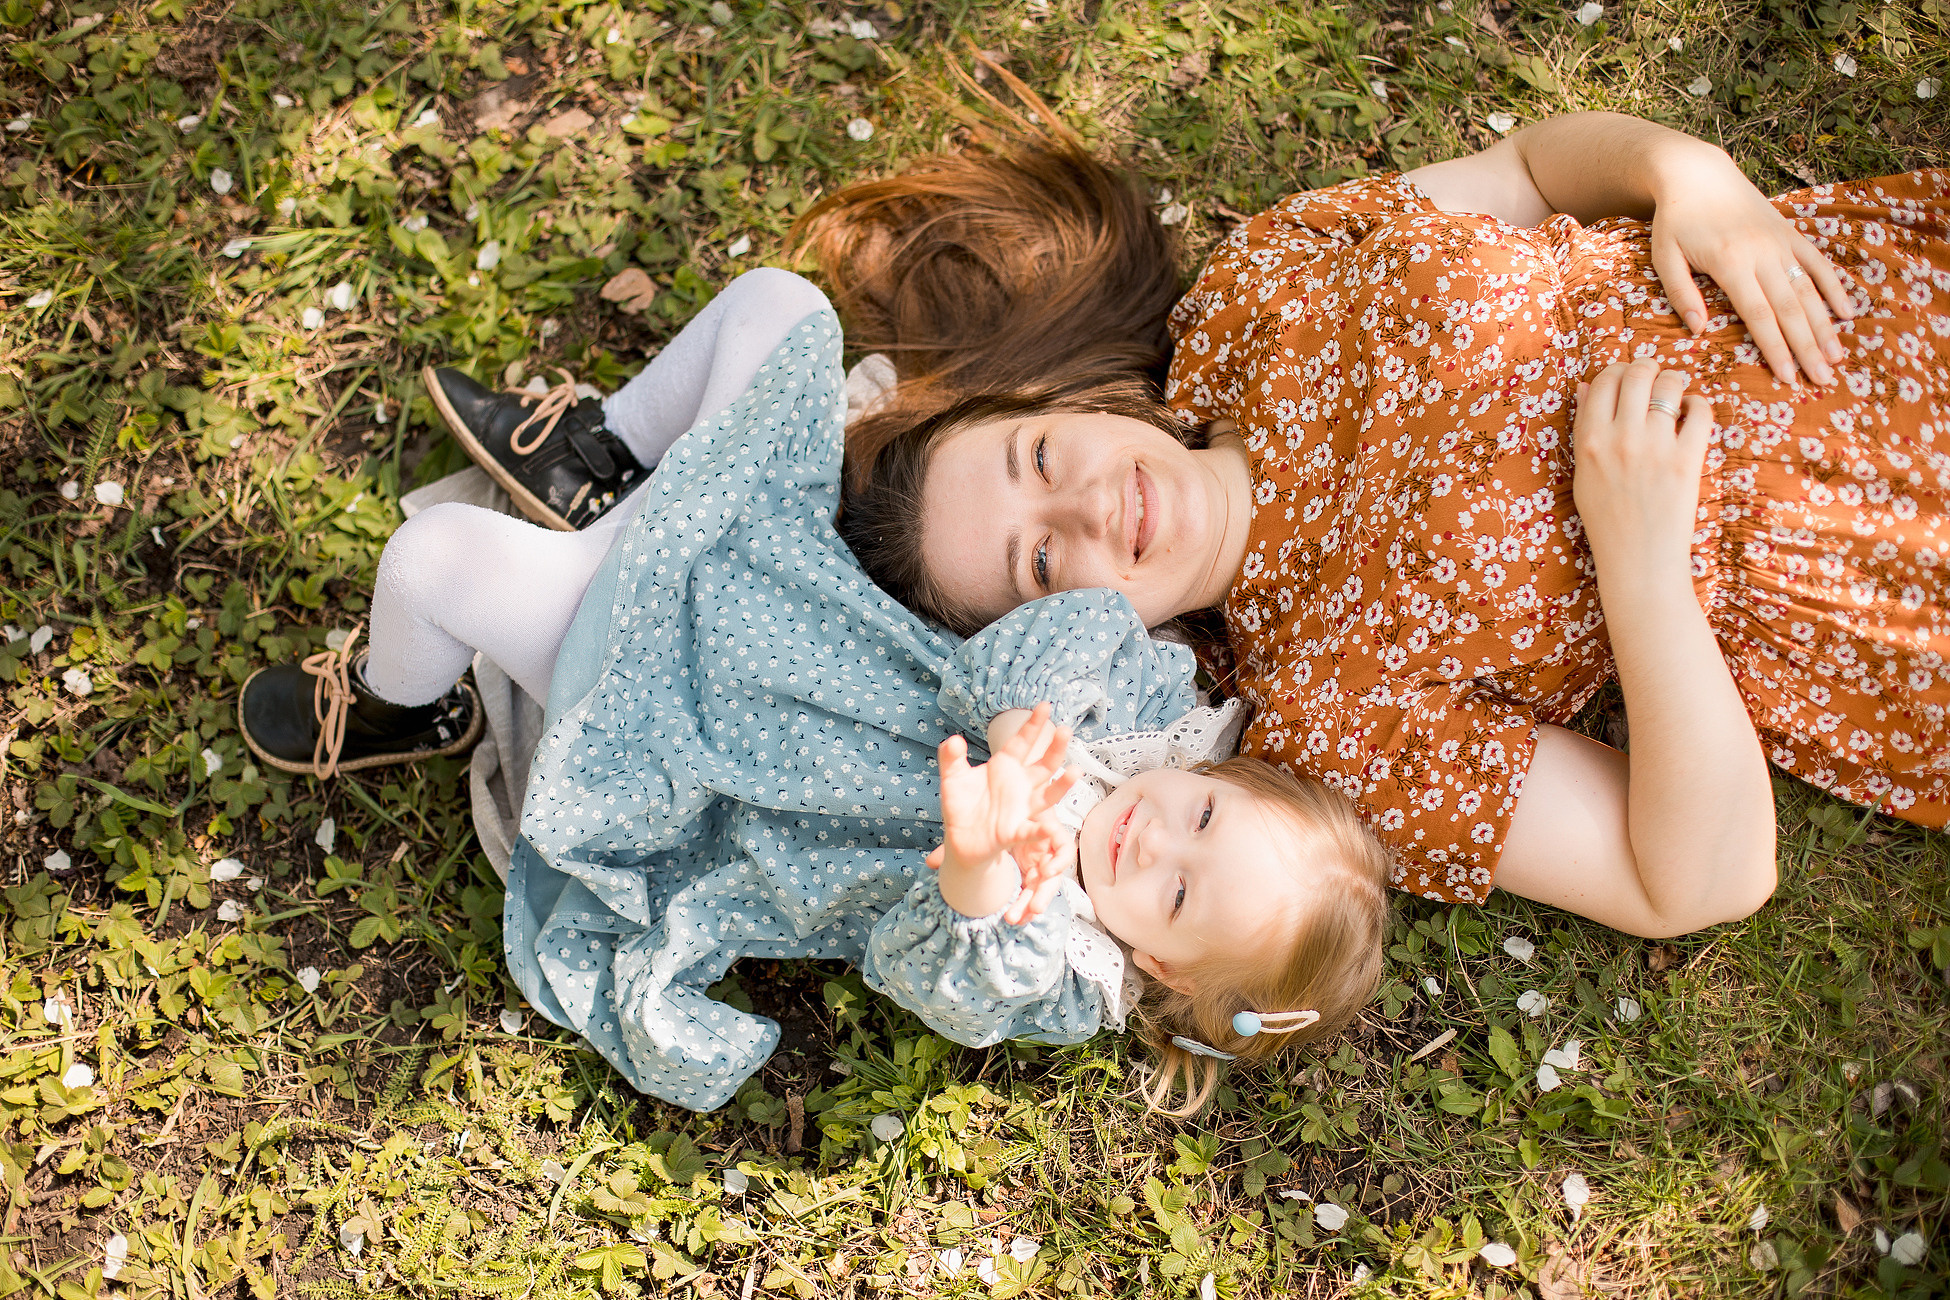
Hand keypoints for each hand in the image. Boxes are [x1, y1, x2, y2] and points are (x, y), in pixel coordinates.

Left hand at [931, 702, 1077, 921]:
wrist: (959, 839)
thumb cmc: (960, 805)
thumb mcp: (953, 778)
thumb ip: (951, 758)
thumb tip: (953, 740)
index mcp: (1005, 766)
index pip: (1022, 742)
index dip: (1033, 725)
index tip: (1045, 706)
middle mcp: (1019, 785)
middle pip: (1044, 764)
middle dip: (1055, 747)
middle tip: (1065, 730)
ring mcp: (1021, 808)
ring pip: (1048, 795)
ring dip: (1062, 784)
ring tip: (1075, 771)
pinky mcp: (1015, 832)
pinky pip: (1031, 831)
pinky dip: (1040, 831)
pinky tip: (1048, 830)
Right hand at [1572, 360, 1713, 575]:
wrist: (1638, 558)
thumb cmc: (1607, 519)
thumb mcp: (1582, 473)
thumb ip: (1584, 428)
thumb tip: (1586, 387)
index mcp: (1590, 440)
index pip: (1604, 380)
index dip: (1618, 371)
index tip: (1627, 379)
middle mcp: (1621, 438)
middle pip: (1637, 372)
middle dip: (1648, 367)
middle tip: (1655, 378)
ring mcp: (1655, 447)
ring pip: (1670, 384)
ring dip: (1674, 381)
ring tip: (1675, 396)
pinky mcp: (1687, 459)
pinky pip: (1700, 412)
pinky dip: (1698, 405)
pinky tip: (1692, 415)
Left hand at [1648, 147, 1853, 387]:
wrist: (1698, 172)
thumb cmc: (1675, 220)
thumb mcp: (1664, 257)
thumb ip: (1681, 294)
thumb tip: (1698, 331)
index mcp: (1730, 262)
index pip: (1758, 315)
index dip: (1775, 348)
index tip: (1788, 377)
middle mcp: (1763, 252)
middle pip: (1790, 308)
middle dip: (1808, 347)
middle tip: (1822, 379)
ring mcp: (1780, 241)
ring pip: (1809, 289)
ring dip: (1825, 325)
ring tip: (1837, 356)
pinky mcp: (1790, 232)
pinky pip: (1817, 262)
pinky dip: (1834, 287)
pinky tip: (1847, 313)